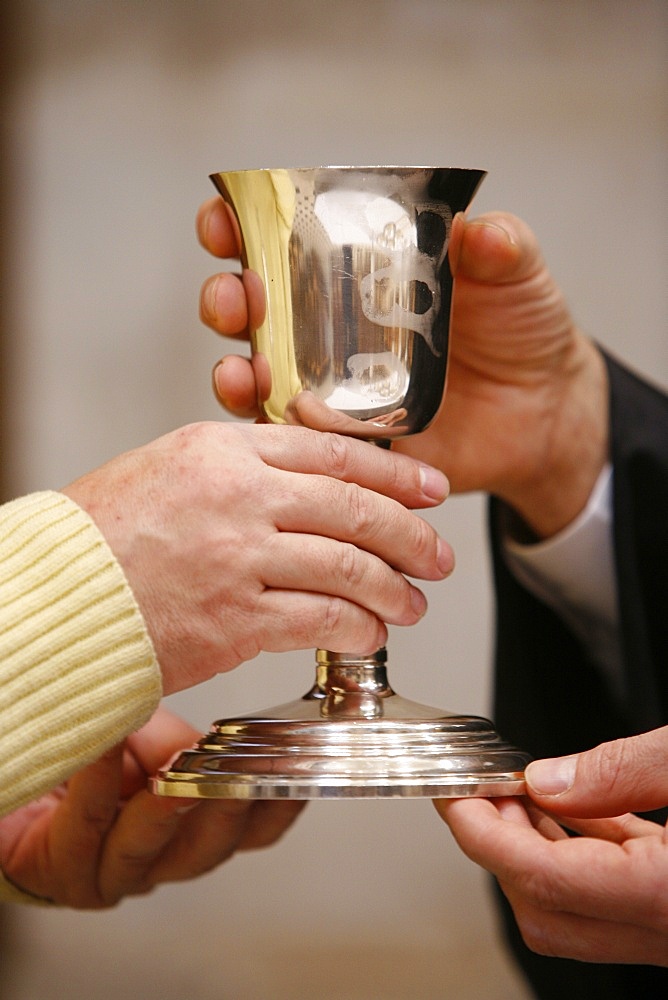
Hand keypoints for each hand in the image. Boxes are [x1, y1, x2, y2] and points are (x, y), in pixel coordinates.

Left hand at [0, 707, 303, 907]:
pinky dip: (97, 782)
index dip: (280, 806)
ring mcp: (110, 874)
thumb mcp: (157, 741)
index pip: (253, 831)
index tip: (299, 770)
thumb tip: (244, 724)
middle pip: (208, 851)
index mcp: (194, 831)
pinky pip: (85, 827)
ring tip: (174, 775)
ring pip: (148, 853)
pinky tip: (103, 746)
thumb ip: (195, 743)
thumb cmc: (93, 760)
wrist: (28, 774)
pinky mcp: (61, 872)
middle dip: (226, 811)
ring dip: (166, 811)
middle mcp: (159, 862)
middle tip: (239, 776)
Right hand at [64, 421, 451, 693]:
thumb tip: (308, 482)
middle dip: (410, 534)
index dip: (395, 474)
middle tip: (438, 554)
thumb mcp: (169, 468)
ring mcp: (239, 559)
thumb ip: (241, 467)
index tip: (429, 489)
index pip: (332, 452)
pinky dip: (356, 629)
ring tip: (412, 604)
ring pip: (347, 567)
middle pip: (354, 509)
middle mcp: (238, 497)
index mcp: (222, 450)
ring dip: (392, 590)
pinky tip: (369, 635)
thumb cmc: (105, 534)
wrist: (57, 596)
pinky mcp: (235, 620)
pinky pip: (319, 620)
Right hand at [197, 200, 607, 537]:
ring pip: (264, 376)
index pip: (286, 241)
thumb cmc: (523, 329)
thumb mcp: (517, 276)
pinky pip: (302, 439)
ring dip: (237, 370)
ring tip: (241, 369)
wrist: (545, 411)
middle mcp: (335, 328)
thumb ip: (502, 248)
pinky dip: (277, 431)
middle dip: (227, 299)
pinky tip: (273, 423)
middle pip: (256, 309)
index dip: (242, 226)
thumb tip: (482, 232)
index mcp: (362, 274)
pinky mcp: (351, 439)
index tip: (223, 219)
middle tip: (235, 297)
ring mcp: (337, 386)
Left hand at [434, 727, 667, 965]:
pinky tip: (579, 812)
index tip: (455, 800)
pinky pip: (614, 896)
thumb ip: (624, 771)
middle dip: (502, 845)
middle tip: (487, 790)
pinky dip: (584, 856)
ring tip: (521, 795)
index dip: (485, 835)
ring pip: (577, 911)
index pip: (543, 879)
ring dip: (538, 852)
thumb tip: (550, 779)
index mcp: (667, 895)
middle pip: (547, 909)